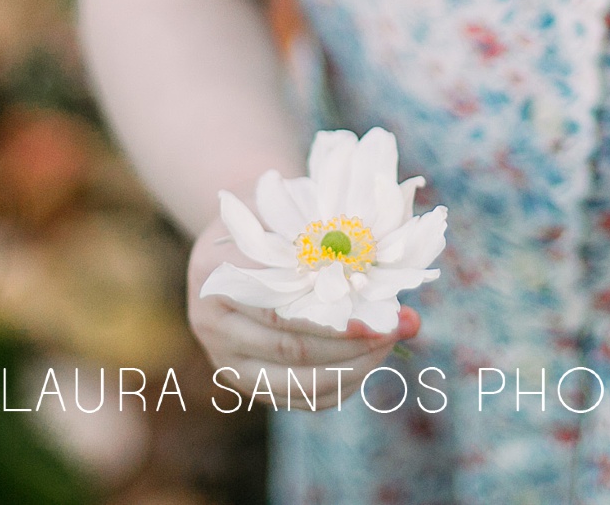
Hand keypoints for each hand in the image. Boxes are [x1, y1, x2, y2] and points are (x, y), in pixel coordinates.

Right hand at [185, 213, 419, 410]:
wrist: (233, 238)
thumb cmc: (272, 217)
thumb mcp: (289, 210)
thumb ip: (331, 239)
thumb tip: (386, 273)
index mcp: (217, 277)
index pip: (279, 312)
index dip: (332, 324)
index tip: (378, 320)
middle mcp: (213, 324)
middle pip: (290, 350)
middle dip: (351, 347)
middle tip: (396, 329)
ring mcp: (226, 358)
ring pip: (295, 384)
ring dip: (351, 370)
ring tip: (388, 346)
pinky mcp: (244, 382)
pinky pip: (297, 398)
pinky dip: (337, 387)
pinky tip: (367, 364)